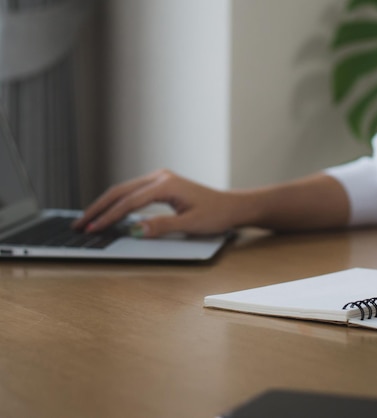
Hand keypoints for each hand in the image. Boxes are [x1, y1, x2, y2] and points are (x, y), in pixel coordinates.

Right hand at [73, 170, 242, 237]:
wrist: (231, 206)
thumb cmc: (216, 214)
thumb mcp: (190, 224)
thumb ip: (162, 227)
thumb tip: (135, 230)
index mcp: (166, 185)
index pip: (130, 202)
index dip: (109, 216)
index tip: (93, 229)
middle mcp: (160, 177)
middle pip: (120, 191)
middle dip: (99, 208)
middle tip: (80, 224)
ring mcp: (160, 179)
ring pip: (124, 190)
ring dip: (106, 205)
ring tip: (88, 220)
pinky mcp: (161, 185)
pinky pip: (133, 193)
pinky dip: (118, 203)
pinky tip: (108, 213)